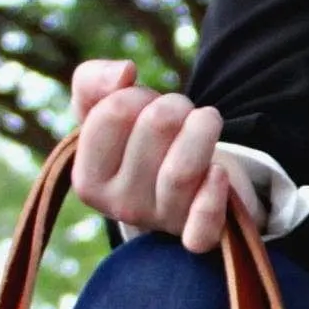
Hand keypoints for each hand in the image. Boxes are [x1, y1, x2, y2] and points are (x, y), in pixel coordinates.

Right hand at [68, 59, 258, 253]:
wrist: (187, 187)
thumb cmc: (142, 144)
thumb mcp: (104, 112)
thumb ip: (93, 83)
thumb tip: (124, 72)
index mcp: (89, 179)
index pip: (114, 112)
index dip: (136, 94)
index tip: (146, 104)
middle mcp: (121, 207)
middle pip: (156, 127)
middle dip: (175, 105)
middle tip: (181, 112)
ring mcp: (161, 222)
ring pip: (183, 169)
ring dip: (203, 127)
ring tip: (208, 119)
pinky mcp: (199, 237)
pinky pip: (203, 228)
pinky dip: (213, 198)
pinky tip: (219, 172)